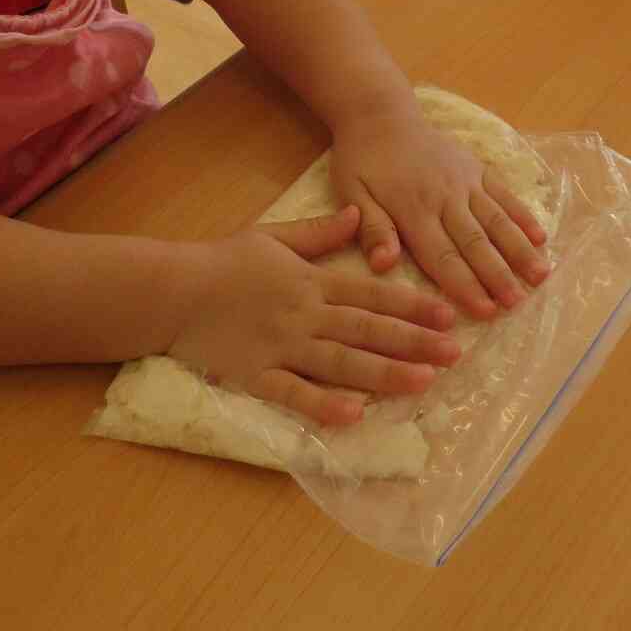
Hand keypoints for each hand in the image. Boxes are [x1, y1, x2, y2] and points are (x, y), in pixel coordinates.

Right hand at [168, 207, 461, 425]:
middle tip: (456, 352)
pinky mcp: (256, 375)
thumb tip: (357, 215)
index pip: (372, 294)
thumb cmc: (224, 260)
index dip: (413, 305)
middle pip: (368, 329)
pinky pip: (294, 394)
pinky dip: (324, 404)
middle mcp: (304, 313)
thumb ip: (319, 233)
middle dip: (415, 341)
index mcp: (311, 280)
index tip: (447, 315)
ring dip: (385, 372)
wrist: (173, 289)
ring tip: (423, 381)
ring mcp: (282, 346)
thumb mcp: (274, 235)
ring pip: (342, 362)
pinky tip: (355, 414)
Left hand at [331, 101, 548, 318]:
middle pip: (476, 242)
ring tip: (540, 276)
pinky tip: (541, 237)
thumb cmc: (362, 160)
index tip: (486, 311)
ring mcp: (465, 181)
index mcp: (413, 209)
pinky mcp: (477, 169)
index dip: (465, 285)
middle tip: (517, 303)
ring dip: (519, 249)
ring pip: (497, 221)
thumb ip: (371, 228)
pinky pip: (504, 194)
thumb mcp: (351, 192)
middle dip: (498, 275)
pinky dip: (523, 216)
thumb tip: (383, 265)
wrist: (381, 114)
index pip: (442, 255)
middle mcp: (445, 197)